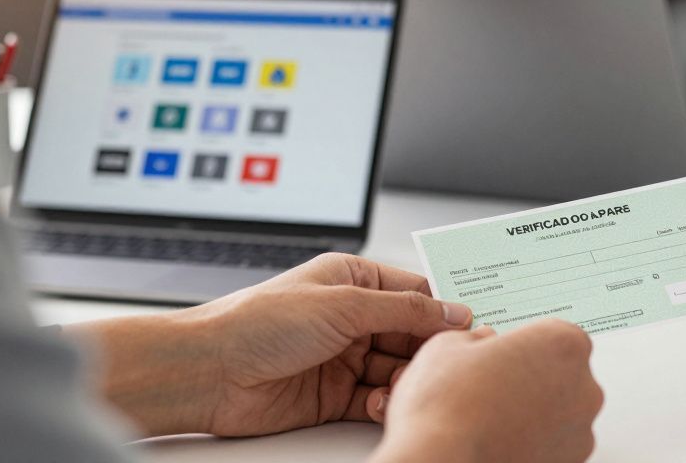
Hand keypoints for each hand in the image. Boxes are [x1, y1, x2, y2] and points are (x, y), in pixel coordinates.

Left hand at [69, 253, 473, 437]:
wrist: (210, 372)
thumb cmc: (259, 322)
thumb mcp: (343, 305)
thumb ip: (404, 311)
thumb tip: (455, 311)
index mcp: (352, 280)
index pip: (415, 292)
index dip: (445, 308)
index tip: (476, 322)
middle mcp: (350, 317)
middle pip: (411, 334)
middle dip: (430, 350)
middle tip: (451, 362)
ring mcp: (344, 356)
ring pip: (398, 369)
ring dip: (407, 380)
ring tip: (408, 386)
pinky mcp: (334, 395)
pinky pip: (376, 399)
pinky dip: (386, 403)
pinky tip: (383, 404)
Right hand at [371, 320, 603, 462]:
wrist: (441, 459)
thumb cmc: (447, 403)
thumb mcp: (450, 345)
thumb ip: (477, 338)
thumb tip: (482, 342)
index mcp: (562, 343)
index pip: (555, 333)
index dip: (525, 342)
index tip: (505, 352)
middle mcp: (584, 385)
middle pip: (563, 372)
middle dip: (534, 375)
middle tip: (493, 384)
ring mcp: (580, 428)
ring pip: (561, 410)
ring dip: (536, 409)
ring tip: (492, 417)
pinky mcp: (571, 461)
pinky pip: (555, 442)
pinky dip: (535, 440)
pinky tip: (502, 438)